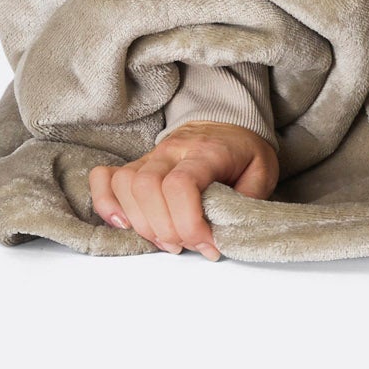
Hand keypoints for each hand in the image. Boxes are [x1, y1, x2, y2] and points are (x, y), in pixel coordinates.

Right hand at [88, 121, 279, 259]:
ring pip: (125, 184)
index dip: (188, 223)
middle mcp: (174, 150)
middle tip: (188, 244)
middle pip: (148, 188)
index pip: (181, 185)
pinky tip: (123, 224)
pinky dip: (106, 203)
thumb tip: (223, 236)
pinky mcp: (138, 165)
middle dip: (165, 229)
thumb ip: (246, 202)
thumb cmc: (245, 154)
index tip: (207, 244)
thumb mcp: (262, 173)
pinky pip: (106, 177)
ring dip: (141, 223)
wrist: (229, 124)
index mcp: (207, 150)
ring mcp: (152, 155)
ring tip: (166, 240)